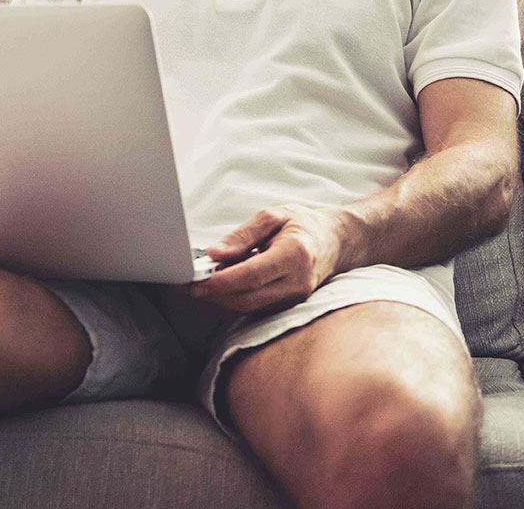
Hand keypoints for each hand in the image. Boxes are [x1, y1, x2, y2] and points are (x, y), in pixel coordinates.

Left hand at [187, 205, 345, 314]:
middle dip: (214, 294)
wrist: (335, 242)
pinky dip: (233, 298)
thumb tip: (215, 254)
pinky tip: (220, 286)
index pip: (252, 275)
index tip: (197, 279)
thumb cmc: (304, 225)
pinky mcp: (288, 306)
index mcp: (295, 255)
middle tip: (189, 282)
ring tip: (199, 282)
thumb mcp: (273, 216)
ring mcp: (294, 299)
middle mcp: (297, 282)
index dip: (222, 281)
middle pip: (247, 298)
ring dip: (220, 298)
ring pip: (249, 307)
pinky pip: (255, 307)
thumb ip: (243, 236)